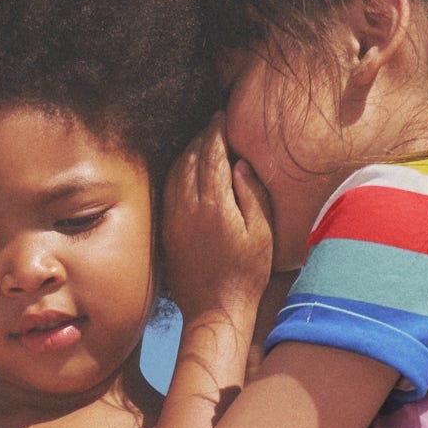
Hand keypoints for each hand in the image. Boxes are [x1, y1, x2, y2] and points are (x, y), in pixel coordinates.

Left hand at [161, 119, 274, 326]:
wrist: (215, 311)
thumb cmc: (246, 275)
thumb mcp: (261, 233)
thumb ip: (251, 194)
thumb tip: (239, 163)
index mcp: (215, 205)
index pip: (211, 154)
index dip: (215, 131)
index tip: (221, 116)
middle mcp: (188, 208)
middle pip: (189, 158)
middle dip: (200, 138)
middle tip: (212, 125)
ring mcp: (173, 220)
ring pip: (175, 172)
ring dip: (186, 153)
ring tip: (200, 144)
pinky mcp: (166, 231)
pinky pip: (168, 190)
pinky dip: (176, 173)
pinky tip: (186, 171)